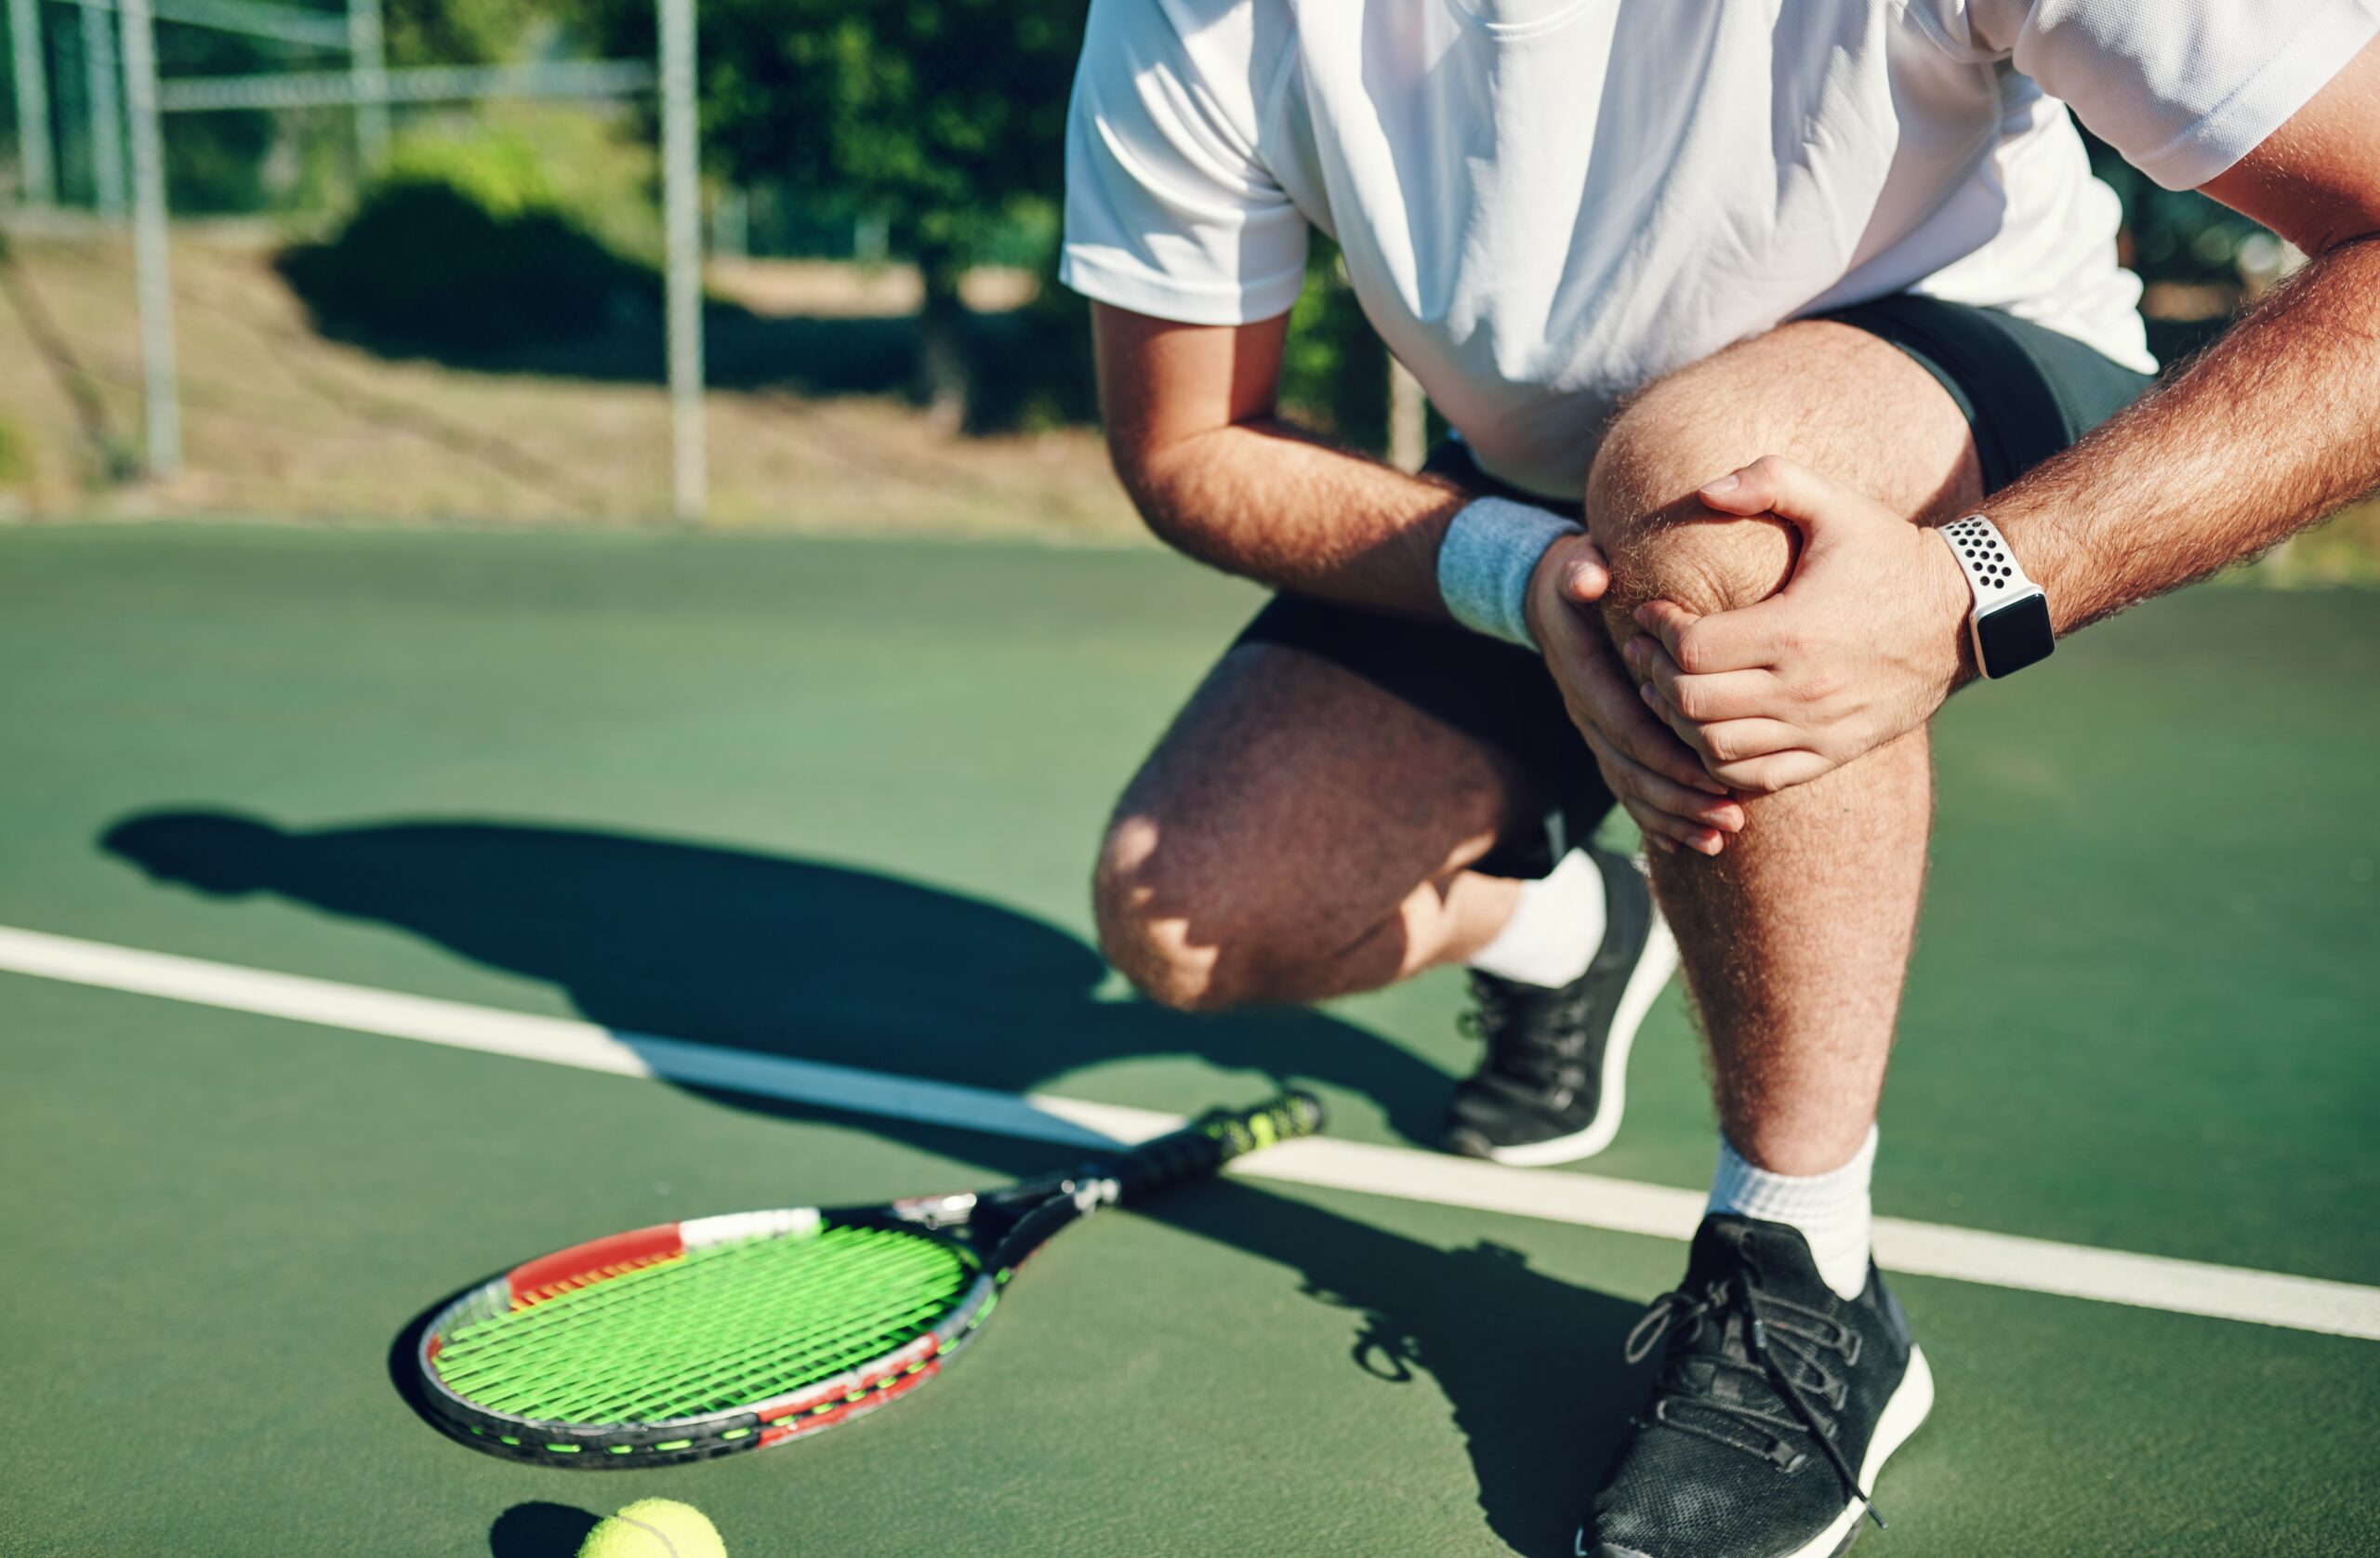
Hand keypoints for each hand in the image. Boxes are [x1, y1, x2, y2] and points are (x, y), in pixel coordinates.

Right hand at [1527, 533, 1745, 855]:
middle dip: (1682, 799)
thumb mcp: (1574, 563)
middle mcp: (1586, 713)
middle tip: (1731, 820)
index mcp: (1586, 676)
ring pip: (1630, 788)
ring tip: (1720, 839)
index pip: (1629, 728)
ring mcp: (1594, 732)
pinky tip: (1689, 843)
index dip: (1670, 758)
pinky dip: (1657, 819)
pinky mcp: (1605, 741)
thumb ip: (1580, 570)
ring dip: (1674, 817)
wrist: (1545, 599)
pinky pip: (1628, 788)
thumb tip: (1588, 577)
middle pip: (1633, 770)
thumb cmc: (1575, 575)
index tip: (1715, 778)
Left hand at [1622, 456, 1971, 794]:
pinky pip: (1754, 778)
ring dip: (1678, 721)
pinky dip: (1718, 762)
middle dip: (1655, 674)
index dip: (1659, 630)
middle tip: (1647, 649)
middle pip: (1692, 703)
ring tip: (1668, 687)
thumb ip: (1769, 480)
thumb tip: (1705, 491)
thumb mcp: (1835, 503)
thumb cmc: (1888, 553)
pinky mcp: (1832, 754)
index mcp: (1794, 630)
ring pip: (1714, 748)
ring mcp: (1818, 729)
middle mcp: (1804, 690)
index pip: (1693, 649)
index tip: (1653, 611)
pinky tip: (1709, 727)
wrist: (1962, 612)